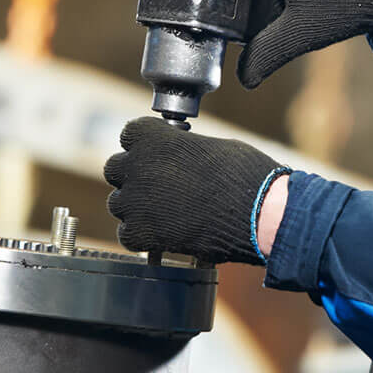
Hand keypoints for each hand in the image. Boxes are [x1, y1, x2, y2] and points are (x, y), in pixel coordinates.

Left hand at [103, 117, 287, 264]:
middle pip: (115, 169)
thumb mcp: (210, 145)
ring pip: (118, 203)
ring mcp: (135, 201)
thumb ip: (181, 148)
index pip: (129, 135)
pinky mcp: (141, 233)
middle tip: (159, 187)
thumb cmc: (244, 175)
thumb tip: (176, 157)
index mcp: (152, 137)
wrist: (258, 213)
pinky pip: (126, 234)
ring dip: (136, 207)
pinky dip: (141, 236)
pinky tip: (162, 234)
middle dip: (133, 177)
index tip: (157, 155)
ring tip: (165, 213)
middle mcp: (137, 166)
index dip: (144, 146)